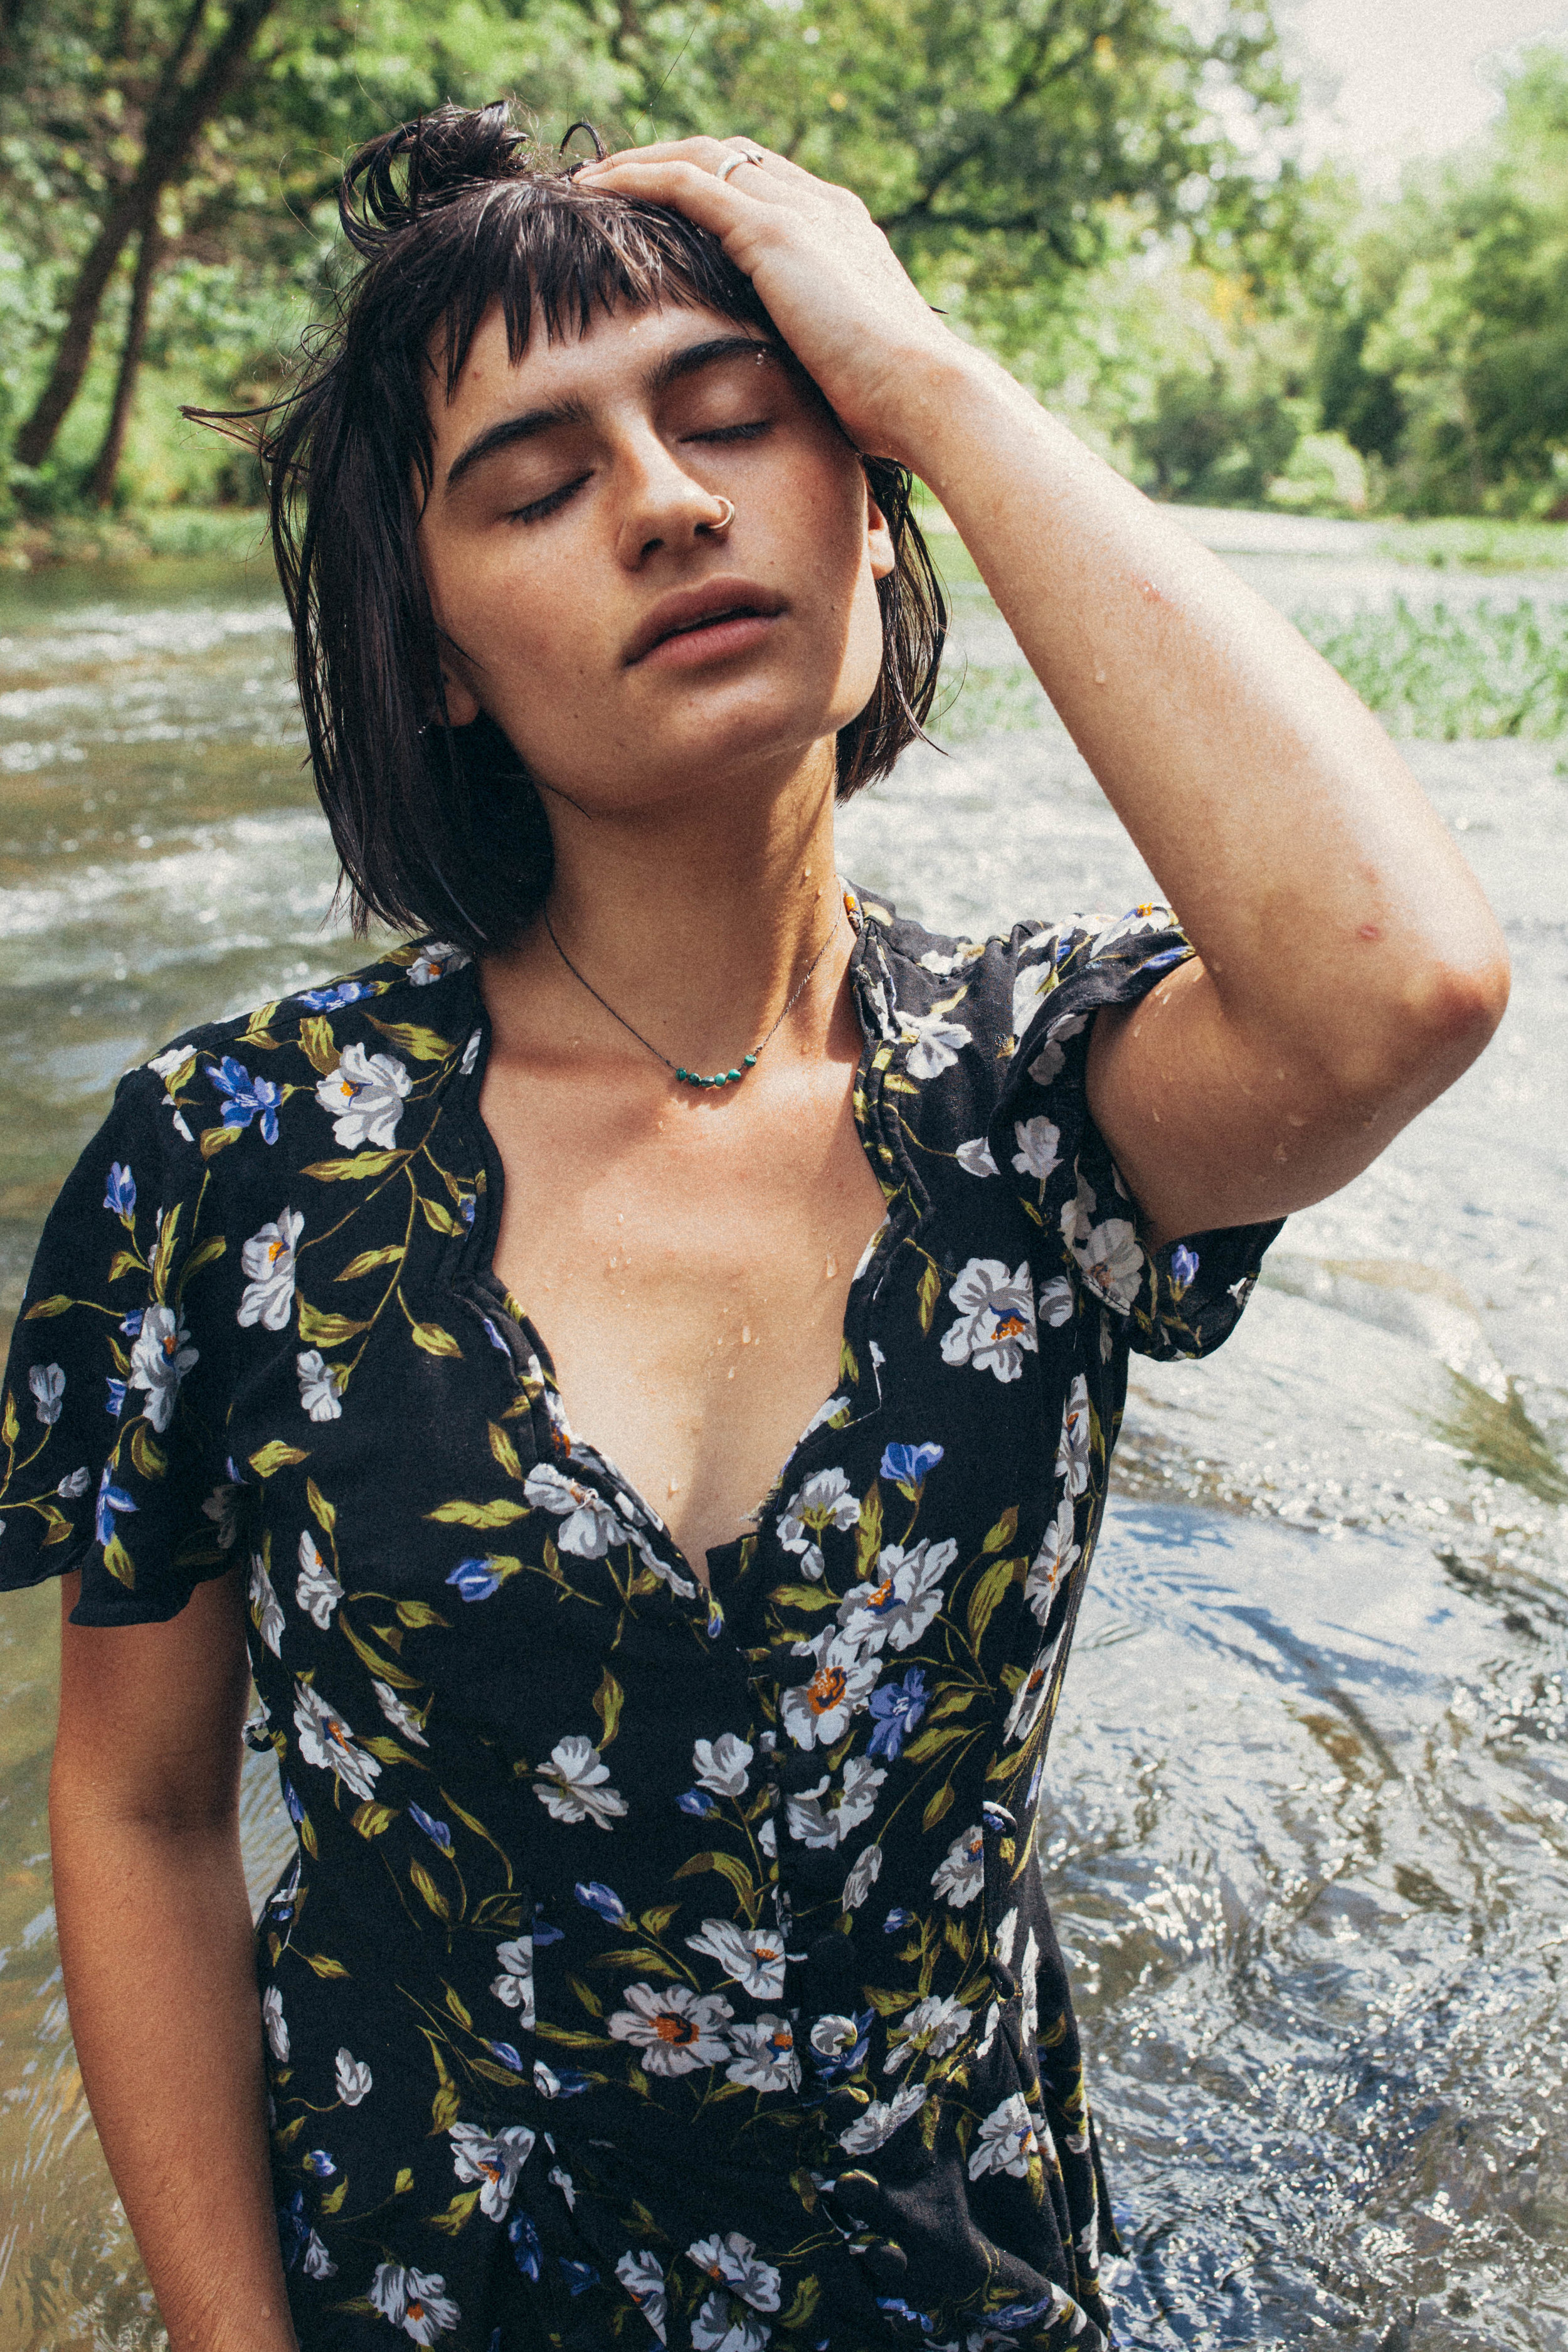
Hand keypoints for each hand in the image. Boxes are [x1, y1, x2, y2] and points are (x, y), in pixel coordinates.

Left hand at [574, 137, 964, 463]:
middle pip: (734, 158)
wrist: (925, 396)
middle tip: (619, 181)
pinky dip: (639, 177)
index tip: (670, 210)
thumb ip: (820, 362)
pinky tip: (598, 187)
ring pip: (703, 158)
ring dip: (644, 161)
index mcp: (846, 236)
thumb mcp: (849, 373)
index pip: (770, 188)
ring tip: (596, 179)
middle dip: (674, 162)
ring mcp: (799, 213)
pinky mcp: (772, 231)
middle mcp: (823, 208)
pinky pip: (687, 182)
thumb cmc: (896, 410)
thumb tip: (806, 404)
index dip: (715, 190)